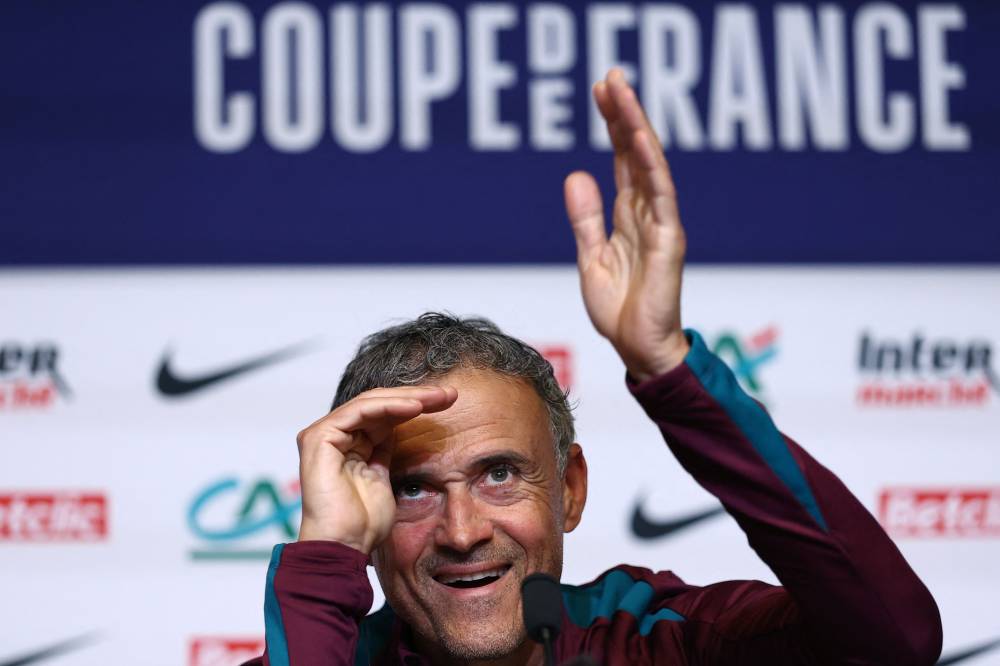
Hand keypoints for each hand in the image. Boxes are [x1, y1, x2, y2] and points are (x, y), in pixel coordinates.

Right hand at [296, 386, 457, 553]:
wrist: (346, 546)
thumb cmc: (365, 524)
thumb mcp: (385, 477)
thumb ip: (387, 451)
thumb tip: (404, 428)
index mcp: (348, 444)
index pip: (384, 414)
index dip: (416, 405)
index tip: (449, 402)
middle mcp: (334, 435)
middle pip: (378, 404)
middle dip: (416, 396)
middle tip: (449, 394)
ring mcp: (323, 434)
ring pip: (371, 402)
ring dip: (408, 398)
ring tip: (438, 398)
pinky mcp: (319, 437)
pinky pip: (359, 411)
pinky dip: (389, 406)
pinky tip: (415, 407)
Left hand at [564, 69, 689, 381]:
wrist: (639, 350)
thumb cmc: (621, 309)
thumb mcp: (592, 258)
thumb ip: (586, 219)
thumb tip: (576, 175)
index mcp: (628, 215)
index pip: (620, 160)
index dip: (612, 124)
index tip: (600, 90)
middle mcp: (648, 212)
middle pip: (634, 153)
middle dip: (623, 113)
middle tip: (610, 76)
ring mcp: (661, 223)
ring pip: (649, 165)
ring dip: (635, 127)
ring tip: (621, 92)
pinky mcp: (669, 240)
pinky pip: (660, 195)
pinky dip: (649, 165)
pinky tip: (637, 137)